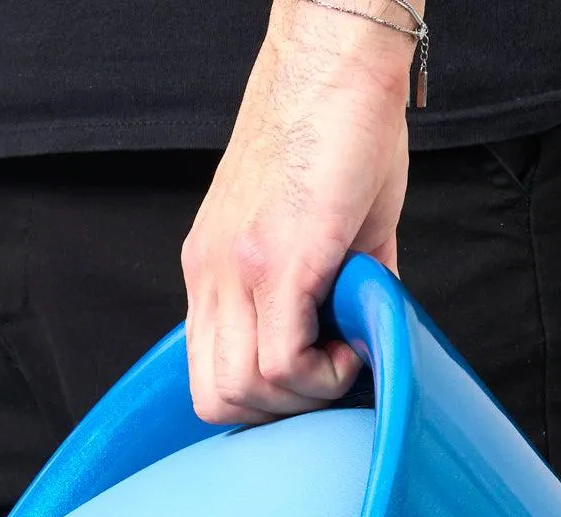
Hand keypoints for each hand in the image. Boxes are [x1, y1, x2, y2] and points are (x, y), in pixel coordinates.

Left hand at [183, 0, 415, 423]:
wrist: (339, 62)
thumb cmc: (336, 136)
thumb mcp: (316, 234)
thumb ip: (323, 298)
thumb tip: (354, 349)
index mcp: (211, 270)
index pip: (205, 379)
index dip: (262, 401)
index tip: (312, 377)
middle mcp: (211, 273)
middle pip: (218, 400)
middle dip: (283, 411)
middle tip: (329, 375)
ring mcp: (237, 268)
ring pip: (246, 391)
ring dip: (306, 395)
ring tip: (345, 352)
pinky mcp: (277, 259)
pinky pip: (283, 360)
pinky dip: (324, 373)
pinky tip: (352, 341)